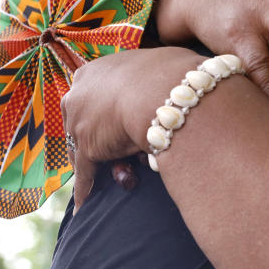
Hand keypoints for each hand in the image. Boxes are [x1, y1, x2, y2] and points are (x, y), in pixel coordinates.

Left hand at [62, 47, 203, 210]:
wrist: (168, 90)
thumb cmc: (177, 73)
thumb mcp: (167, 65)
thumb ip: (163, 73)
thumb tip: (189, 75)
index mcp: (97, 70)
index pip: (96, 96)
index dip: (110, 112)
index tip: (122, 123)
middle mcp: (80, 93)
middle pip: (87, 123)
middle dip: (105, 140)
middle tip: (126, 153)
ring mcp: (79, 122)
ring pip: (88, 148)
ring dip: (107, 163)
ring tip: (127, 175)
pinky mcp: (87, 149)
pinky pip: (85, 173)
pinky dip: (86, 189)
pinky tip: (84, 204)